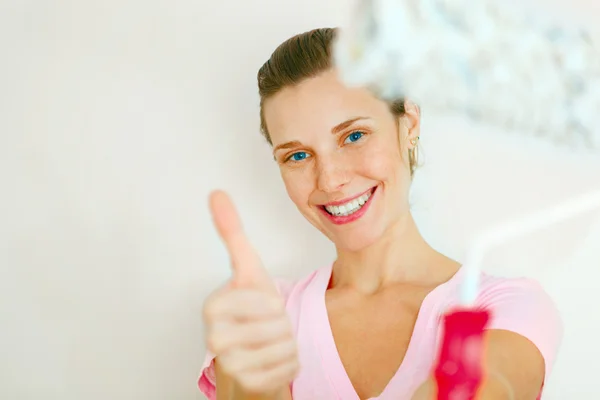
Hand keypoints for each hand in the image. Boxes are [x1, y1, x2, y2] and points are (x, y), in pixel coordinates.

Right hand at [203, 190, 298, 394]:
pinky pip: (289, 368)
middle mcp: (214, 339)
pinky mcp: (247, 385)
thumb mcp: (248, 270)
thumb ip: (231, 233)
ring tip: (271, 343)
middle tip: (267, 327)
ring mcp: (229, 366)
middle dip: (282, 324)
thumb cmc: (251, 312)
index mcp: (213, 307)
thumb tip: (216, 193)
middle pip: (277, 324)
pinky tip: (274, 362)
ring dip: (288, 343)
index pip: (265, 301)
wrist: (253, 355)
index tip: (261, 307)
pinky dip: (290, 363)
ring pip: (285, 346)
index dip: (272, 302)